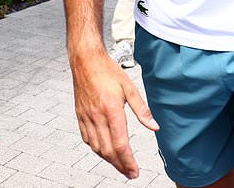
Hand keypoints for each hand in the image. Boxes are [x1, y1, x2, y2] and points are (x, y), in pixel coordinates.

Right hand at [71, 51, 157, 179]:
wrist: (85, 60)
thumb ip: (142, 110)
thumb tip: (154, 127)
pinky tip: (103, 151)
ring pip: (96, 147)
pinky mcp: (79, 115)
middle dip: (120, 166)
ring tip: (119, 165)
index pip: (120, 144)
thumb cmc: (107, 70)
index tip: (135, 171)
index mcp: (111, 110)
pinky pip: (86, 138)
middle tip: (130, 173)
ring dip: (108, 160)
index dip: (128, 161)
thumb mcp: (130, 88)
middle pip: (108, 150)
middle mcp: (97, 116)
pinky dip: (96, 149)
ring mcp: (86, 116)